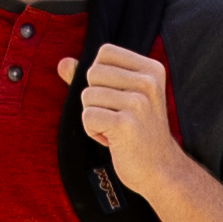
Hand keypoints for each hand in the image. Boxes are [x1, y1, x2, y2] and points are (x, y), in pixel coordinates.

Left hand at [75, 38, 198, 196]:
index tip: (118, 98)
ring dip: (94, 117)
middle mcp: (148, 82)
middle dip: (95, 98)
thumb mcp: (120, 96)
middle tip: (116, 116)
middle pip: (92, 73)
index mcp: (151, 69)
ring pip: (87, 96)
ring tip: (115, 129)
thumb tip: (62, 62)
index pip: (105, 52)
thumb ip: (92, 77)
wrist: (160, 169)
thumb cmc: (136, 131)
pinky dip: (92, 131)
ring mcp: (138, 103)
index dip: (100, 76)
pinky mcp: (125, 124)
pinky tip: (112, 140)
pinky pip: (87, 117)